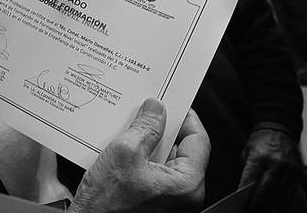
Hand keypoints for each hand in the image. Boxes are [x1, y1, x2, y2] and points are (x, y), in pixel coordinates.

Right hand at [69, 100, 208, 212]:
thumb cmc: (107, 205)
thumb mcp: (125, 152)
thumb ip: (145, 127)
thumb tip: (156, 109)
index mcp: (187, 184)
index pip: (199, 140)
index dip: (185, 117)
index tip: (173, 103)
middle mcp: (184, 195)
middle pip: (183, 150)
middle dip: (163, 129)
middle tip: (148, 113)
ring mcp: (170, 200)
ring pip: (166, 161)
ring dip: (149, 143)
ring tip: (131, 131)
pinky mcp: (154, 202)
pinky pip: (154, 172)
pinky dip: (142, 158)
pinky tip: (124, 150)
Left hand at [239, 128, 302, 211]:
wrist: (278, 129)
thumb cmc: (259, 142)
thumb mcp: (247, 152)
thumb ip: (247, 170)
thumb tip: (243, 188)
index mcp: (259, 157)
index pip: (251, 179)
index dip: (245, 193)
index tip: (240, 202)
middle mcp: (276, 163)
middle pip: (267, 189)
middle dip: (259, 203)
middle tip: (252, 211)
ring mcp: (288, 168)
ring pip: (280, 192)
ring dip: (272, 205)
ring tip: (265, 212)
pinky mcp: (296, 172)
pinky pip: (290, 190)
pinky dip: (284, 200)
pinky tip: (278, 206)